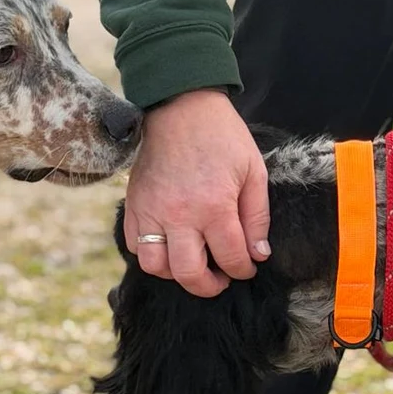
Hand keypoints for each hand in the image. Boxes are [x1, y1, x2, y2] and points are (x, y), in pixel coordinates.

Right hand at [125, 88, 270, 297]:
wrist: (181, 107)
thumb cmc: (222, 137)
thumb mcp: (253, 172)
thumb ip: (257, 218)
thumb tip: (258, 255)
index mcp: (214, 206)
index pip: (230, 259)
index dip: (243, 270)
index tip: (246, 268)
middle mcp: (179, 215)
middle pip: (189, 274)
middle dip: (209, 286)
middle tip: (220, 279)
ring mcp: (152, 212)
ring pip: (156, 266)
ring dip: (176, 273)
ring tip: (193, 263)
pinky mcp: (134, 205)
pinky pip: (135, 246)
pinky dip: (151, 255)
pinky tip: (169, 245)